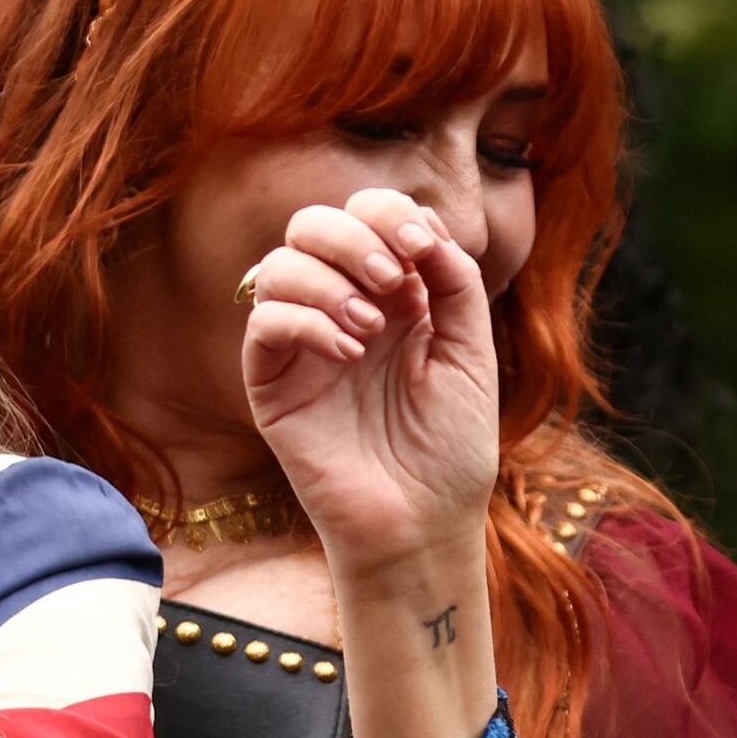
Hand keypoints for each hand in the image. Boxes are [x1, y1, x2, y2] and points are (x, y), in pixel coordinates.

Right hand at [237, 192, 500, 587]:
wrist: (424, 523)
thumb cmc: (451, 448)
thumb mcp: (472, 352)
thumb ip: (455, 283)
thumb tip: (423, 228)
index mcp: (391, 296)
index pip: (366, 217)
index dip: (390, 214)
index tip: (423, 248)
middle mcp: (340, 309)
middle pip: (311, 224)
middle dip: (353, 235)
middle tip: (393, 281)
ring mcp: (302, 346)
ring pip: (278, 265)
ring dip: (328, 279)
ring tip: (371, 328)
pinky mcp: (271, 385)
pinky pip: (264, 323)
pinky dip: (306, 321)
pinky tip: (349, 353)